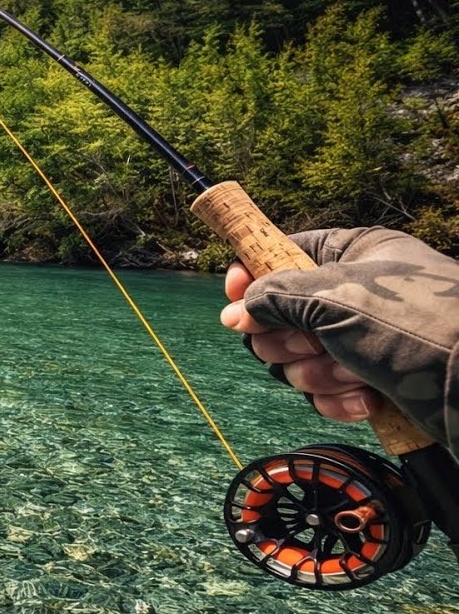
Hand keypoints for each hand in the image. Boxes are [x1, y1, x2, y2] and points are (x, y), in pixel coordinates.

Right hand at [217, 227, 457, 452]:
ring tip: (353, 375)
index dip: (254, 275)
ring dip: (318, 373)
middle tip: (310, 343)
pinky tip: (367, 400)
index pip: (284, 253)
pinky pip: (326, 390)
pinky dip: (339, 399)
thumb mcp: (336, 297)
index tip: (234, 297)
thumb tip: (234, 312)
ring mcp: (365, 339)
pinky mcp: (372, 381)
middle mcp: (358, 293)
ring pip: (300, 358)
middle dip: (291, 338)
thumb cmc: (419, 328)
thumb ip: (274, 297)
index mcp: (356, 253)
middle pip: (281, 313)